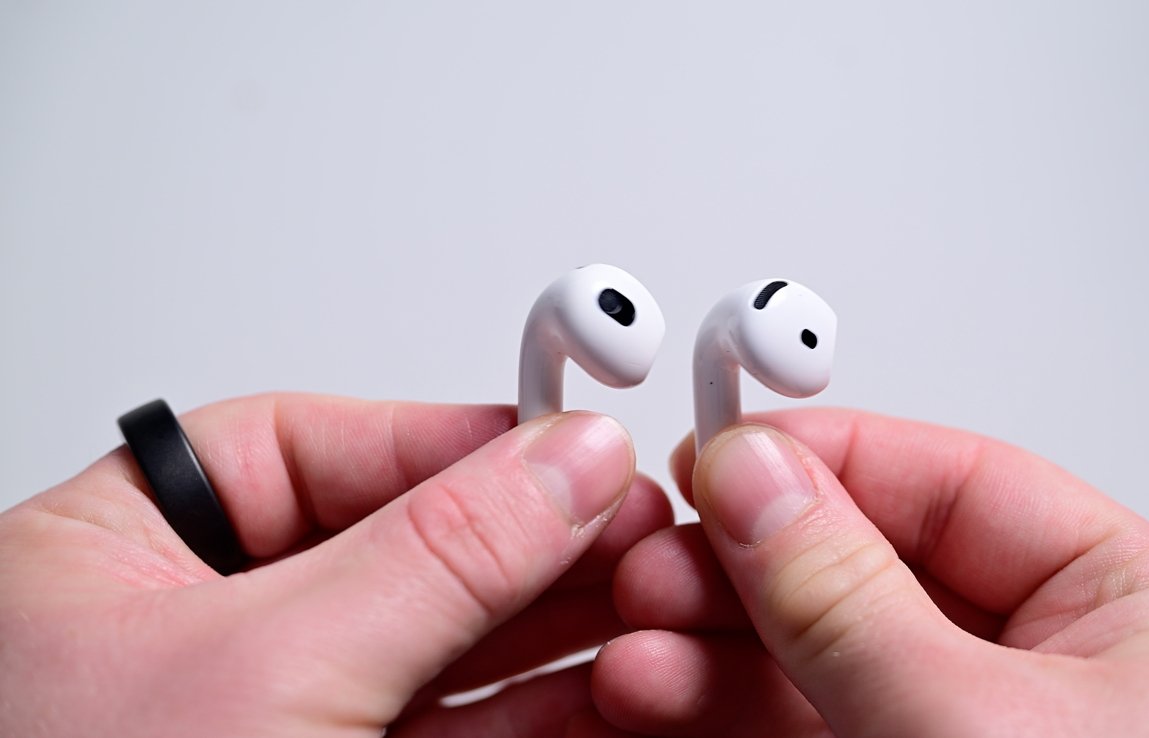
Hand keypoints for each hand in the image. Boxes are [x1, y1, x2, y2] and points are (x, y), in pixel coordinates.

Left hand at [0, 394, 672, 736]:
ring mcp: (275, 719)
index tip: (565, 447)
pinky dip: (539, 713)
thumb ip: (436, 553)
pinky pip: (458, 730)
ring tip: (648, 599)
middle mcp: (199, 632)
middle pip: (399, 544)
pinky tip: (609, 687)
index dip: (452, 440)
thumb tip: (562, 462)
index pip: (312, 449)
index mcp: (123, 556)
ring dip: (553, 626)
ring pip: (441, 645)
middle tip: (631, 525)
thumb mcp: (272, 671)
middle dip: (527, 540)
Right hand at [596, 409, 1148, 735]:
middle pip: (871, 567)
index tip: (723, 452)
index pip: (964, 485)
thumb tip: (758, 475)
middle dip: (749, 562)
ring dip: (712, 644)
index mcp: (1138, 623)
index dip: (832, 457)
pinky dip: (717, 712)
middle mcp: (1056, 682)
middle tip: (660, 551)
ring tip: (636, 640)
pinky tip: (653, 694)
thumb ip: (848, 597)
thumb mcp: (972, 737)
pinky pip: (793, 733)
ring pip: (815, 658)